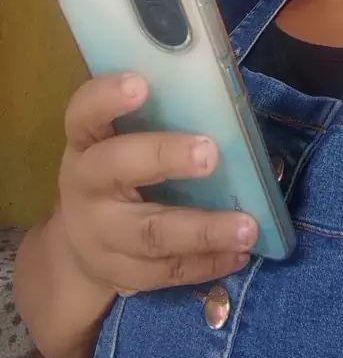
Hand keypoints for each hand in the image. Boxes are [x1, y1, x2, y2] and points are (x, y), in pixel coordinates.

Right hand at [57, 73, 257, 294]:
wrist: (81, 241)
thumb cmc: (118, 168)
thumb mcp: (119, 139)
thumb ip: (155, 117)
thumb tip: (219, 91)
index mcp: (86, 141)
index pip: (84, 113)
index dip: (107, 97)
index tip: (140, 83)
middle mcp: (86, 186)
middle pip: (115, 169)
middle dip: (163, 157)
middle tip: (210, 153)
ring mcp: (101, 235)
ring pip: (149, 233)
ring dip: (203, 230)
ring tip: (247, 226)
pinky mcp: (122, 273)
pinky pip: (167, 271)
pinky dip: (207, 263)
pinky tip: (240, 252)